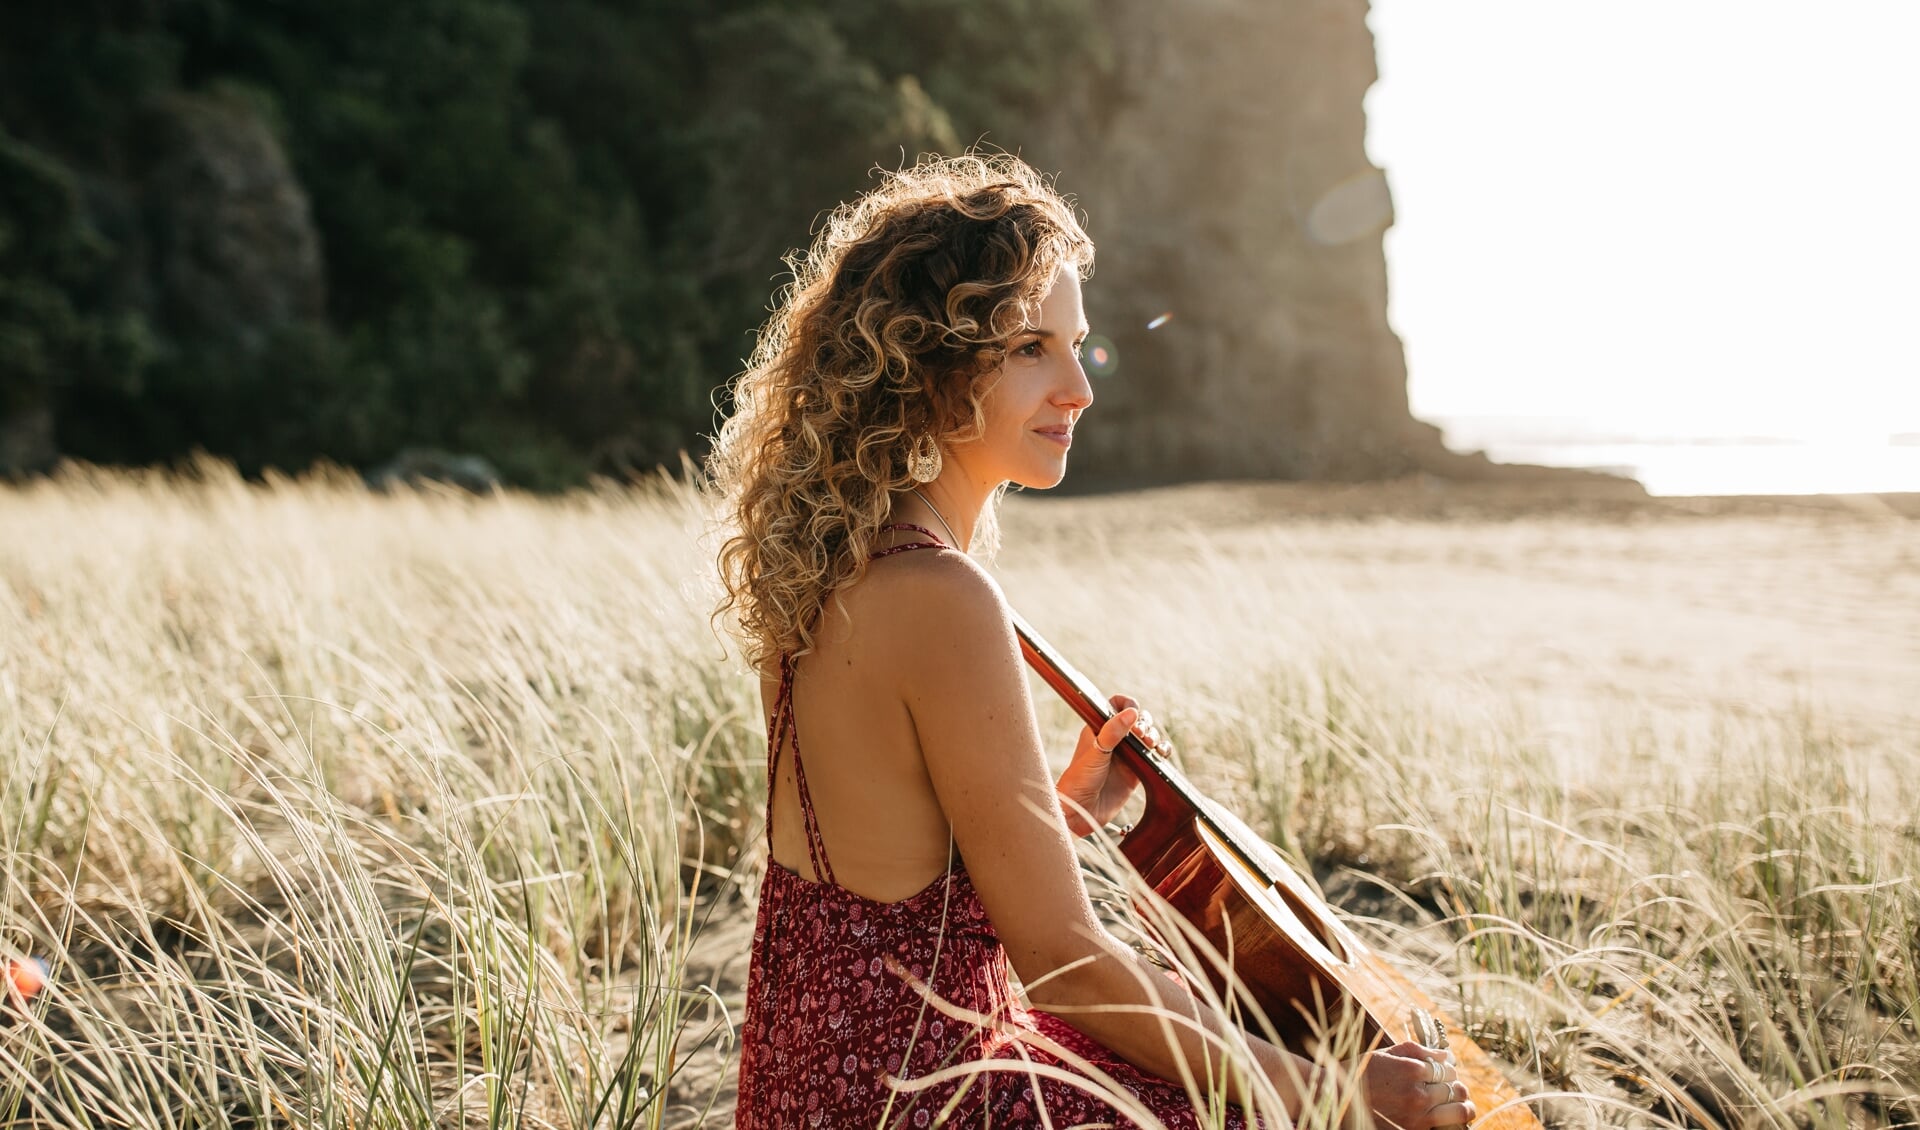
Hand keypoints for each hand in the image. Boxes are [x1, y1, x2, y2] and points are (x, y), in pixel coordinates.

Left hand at [1054, 693, 1157, 835]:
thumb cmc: (1079, 780)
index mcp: (1099, 728)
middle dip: (1144, 723)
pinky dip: (1161, 751)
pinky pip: (1154, 756)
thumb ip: (1113, 732)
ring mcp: (1126, 755)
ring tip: (1150, 744)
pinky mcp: (1136, 771)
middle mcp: (1114, 739)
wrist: (1081, 812)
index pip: (1116, 705)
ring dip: (1154, 736)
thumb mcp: (1095, 752)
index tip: (1134, 713)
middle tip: (1141, 735)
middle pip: (1137, 719)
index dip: (1127, 705)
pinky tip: (1162, 752)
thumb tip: (1132, 712)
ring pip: (1147, 737)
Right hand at [1346, 1042, 1475, 1129]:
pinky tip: (1446, 1119)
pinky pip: (1444, 1129)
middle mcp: (1418, 1094)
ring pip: (1459, 1112)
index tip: (1444, 1073)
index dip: (1449, 1070)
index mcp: (1412, 1070)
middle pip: (1457, 1090)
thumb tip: (1446, 1055)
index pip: (1449, 1070)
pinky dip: (1450, 1123)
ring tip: (1462, 1107)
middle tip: (1454, 1090)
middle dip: (1458, 1088)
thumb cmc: (1360, 1073)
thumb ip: (1417, 1051)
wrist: (1337, 1100)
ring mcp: (1417, 1117)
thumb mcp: (1385, 1054)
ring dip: (1464, 1107)